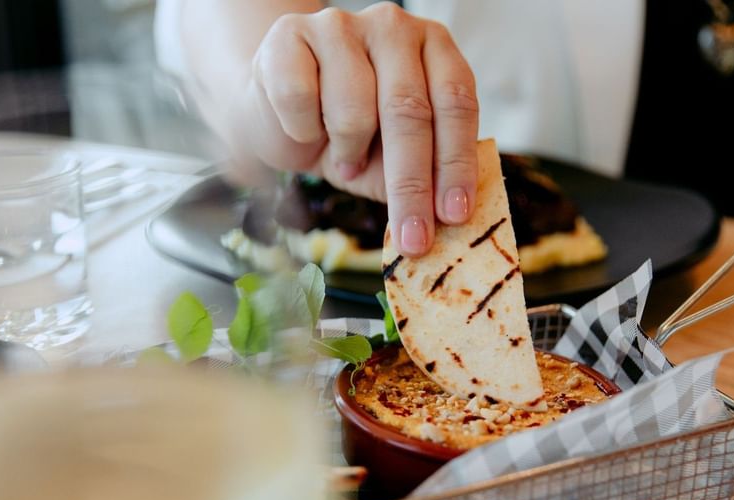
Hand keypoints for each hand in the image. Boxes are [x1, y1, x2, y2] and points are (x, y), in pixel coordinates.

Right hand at [235, 2, 478, 256]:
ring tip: (345, 158)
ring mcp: (340, 25)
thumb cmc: (345, 136)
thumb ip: (423, 176)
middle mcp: (393, 28)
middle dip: (411, 185)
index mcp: (433, 48)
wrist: (276, 114)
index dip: (457, 163)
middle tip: (413, 239)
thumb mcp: (392, 161)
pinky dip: (304, 130)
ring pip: (353, 107)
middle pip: (409, 110)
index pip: (455, 103)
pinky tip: (307, 129)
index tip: (455, 216)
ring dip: (348, 151)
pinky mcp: (290, 35)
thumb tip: (447, 220)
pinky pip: (301, 98)